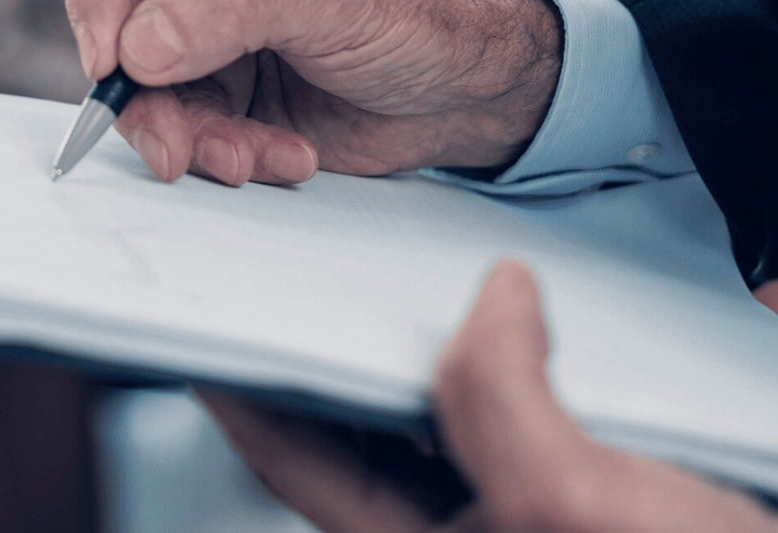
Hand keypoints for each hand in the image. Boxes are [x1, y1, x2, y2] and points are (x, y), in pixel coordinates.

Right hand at [63, 0, 560, 185]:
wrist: (483, 90)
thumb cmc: (425, 8)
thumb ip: (228, 10)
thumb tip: (134, 48)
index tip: (107, 58)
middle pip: (118, 24)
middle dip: (141, 94)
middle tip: (171, 146)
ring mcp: (216, 38)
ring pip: (148, 92)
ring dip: (189, 138)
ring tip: (250, 159)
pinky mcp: (234, 98)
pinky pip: (192, 133)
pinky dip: (229, 156)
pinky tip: (289, 158)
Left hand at [199, 262, 777, 532]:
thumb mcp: (571, 503)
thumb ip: (498, 397)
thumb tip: (497, 298)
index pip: (298, 459)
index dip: (244, 386)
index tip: (206, 318)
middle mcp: (459, 527)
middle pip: (361, 425)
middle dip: (334, 348)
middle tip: (301, 271)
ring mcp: (513, 505)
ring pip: (437, 407)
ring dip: (422, 339)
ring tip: (396, 272)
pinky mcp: (572, 479)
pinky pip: (513, 397)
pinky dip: (505, 346)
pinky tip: (512, 304)